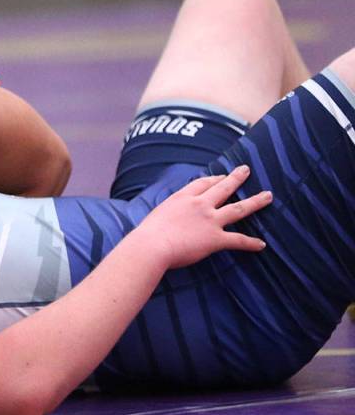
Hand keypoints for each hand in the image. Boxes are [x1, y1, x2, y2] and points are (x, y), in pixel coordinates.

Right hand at [137, 165, 270, 269]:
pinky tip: (261, 244)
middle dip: (236, 178)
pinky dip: (250, 243)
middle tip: (246, 170)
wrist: (152, 245)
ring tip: (267, 196)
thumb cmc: (147, 234)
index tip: (221, 176)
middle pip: (223, 187)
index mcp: (183, 198)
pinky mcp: (215, 239)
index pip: (202, 183)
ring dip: (255, 201)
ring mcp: (210, 220)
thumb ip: (166, 215)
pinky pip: (238, 240)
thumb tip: (165, 222)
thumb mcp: (156, 216)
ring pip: (238, 208)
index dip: (214, 179)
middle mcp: (200, 205)